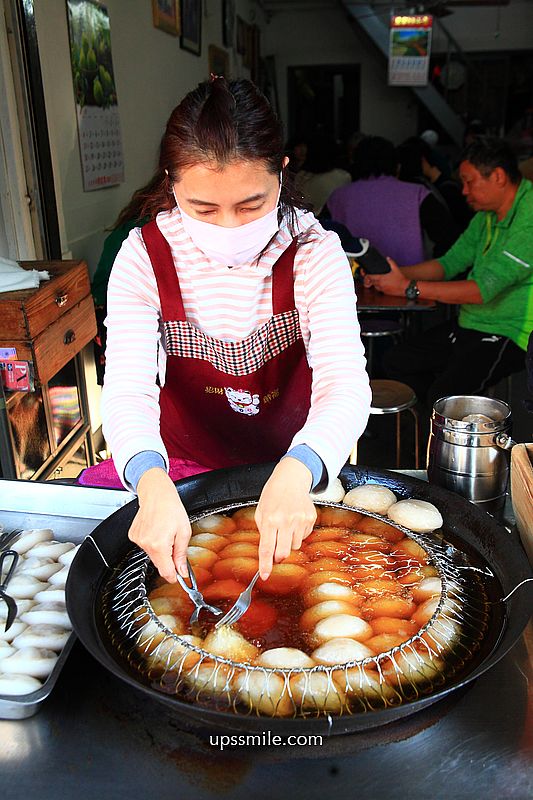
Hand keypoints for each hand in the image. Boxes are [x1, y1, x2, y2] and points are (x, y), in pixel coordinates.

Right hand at [129, 467, 190, 582]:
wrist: (156, 493)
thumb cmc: (172, 508)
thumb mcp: (184, 532)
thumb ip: (181, 554)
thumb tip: (182, 572)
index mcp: (159, 545)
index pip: (166, 572)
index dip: (174, 576)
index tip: (179, 577)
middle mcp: (146, 544)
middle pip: (159, 564)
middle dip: (168, 560)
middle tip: (175, 544)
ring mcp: (138, 540)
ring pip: (152, 555)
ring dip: (160, 550)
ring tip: (165, 532)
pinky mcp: (133, 536)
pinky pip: (145, 546)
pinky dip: (152, 542)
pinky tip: (156, 530)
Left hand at [255, 458, 316, 580]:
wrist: (291, 479)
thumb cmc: (272, 496)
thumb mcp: (261, 512)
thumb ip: (263, 533)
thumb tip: (269, 554)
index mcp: (269, 519)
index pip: (266, 548)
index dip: (265, 565)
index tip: (264, 576)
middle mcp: (285, 520)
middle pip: (283, 552)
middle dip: (279, 557)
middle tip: (277, 552)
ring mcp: (300, 519)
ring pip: (295, 545)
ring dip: (289, 542)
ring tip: (286, 525)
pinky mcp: (310, 518)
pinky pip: (304, 536)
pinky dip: (298, 533)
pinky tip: (295, 520)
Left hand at [363, 258, 408, 295]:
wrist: (405, 288)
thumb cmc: (401, 279)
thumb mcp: (396, 269)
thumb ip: (391, 262)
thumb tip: (388, 258)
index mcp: (381, 278)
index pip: (370, 277)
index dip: (367, 276)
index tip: (367, 274)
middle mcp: (380, 284)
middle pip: (372, 282)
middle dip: (372, 280)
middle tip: (373, 277)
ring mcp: (382, 289)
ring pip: (375, 287)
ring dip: (376, 284)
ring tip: (379, 280)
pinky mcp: (385, 293)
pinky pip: (380, 290)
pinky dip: (380, 287)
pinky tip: (384, 284)